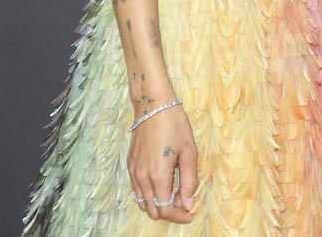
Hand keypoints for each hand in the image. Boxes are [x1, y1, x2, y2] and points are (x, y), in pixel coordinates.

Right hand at [129, 105, 198, 223]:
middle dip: (170, 211)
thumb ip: (189, 181)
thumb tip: (188, 204)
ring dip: (159, 203)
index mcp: (158, 175)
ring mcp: (134, 172)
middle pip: (153, 211)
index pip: (165, 210)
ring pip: (143, 203)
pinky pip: (138, 190)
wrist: (153, 104)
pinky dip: (150, 194)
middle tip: (184, 199)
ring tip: (175, 189)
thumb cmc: (174, 124)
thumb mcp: (189, 151)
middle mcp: (142, 178)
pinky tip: (163, 180)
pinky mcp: (130, 165)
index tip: (191, 213)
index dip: (179, 216)